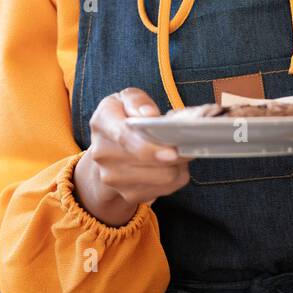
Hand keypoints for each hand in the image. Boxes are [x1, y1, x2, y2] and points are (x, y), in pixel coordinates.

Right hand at [74, 88, 191, 225]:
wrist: (107, 148)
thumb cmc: (123, 116)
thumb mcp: (127, 99)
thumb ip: (138, 101)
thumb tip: (149, 114)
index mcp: (102, 123)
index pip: (125, 137)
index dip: (149, 147)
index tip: (173, 152)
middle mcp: (103, 154)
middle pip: (147, 163)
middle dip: (174, 155)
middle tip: (190, 144)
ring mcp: (114, 178)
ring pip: (162, 178)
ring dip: (178, 165)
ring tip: (180, 151)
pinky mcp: (129, 194)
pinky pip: (166, 189)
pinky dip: (176, 176)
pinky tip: (173, 164)